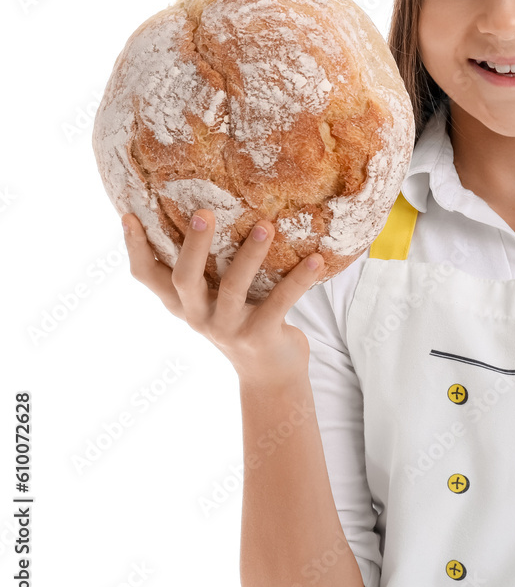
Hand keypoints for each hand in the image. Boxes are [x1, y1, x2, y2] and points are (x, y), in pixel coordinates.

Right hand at [121, 209, 323, 388]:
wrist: (270, 375)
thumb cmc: (241, 320)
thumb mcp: (214, 299)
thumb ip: (207, 268)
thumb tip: (206, 211)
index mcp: (183, 304)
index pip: (147, 276)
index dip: (135, 248)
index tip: (128, 215)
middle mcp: (199, 316)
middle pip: (185, 279)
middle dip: (193, 245)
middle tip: (204, 212)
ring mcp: (228, 328)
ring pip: (233, 288)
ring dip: (251, 254)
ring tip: (267, 225)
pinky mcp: (261, 335)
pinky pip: (281, 302)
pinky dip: (300, 279)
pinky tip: (315, 258)